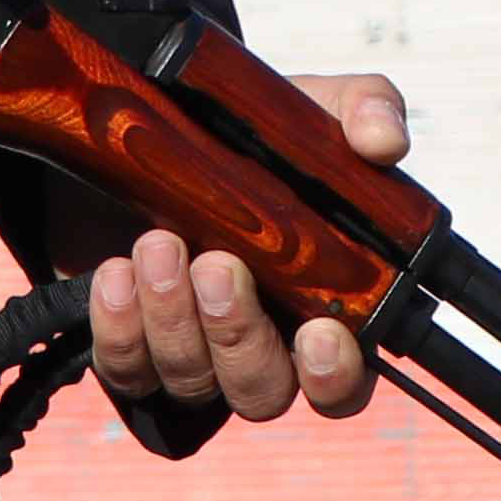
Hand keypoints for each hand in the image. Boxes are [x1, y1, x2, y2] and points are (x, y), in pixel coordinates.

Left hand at [83, 72, 409, 426]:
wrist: (152, 131)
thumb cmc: (252, 140)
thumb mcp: (313, 111)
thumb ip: (364, 111)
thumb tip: (382, 140)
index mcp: (320, 307)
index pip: (343, 383)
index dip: (335, 375)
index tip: (321, 331)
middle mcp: (260, 345)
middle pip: (262, 390)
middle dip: (238, 333)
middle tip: (217, 263)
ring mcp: (193, 352)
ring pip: (191, 379)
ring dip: (174, 315)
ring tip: (158, 243)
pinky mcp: (130, 347)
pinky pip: (126, 366)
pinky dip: (120, 325)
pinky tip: (118, 273)